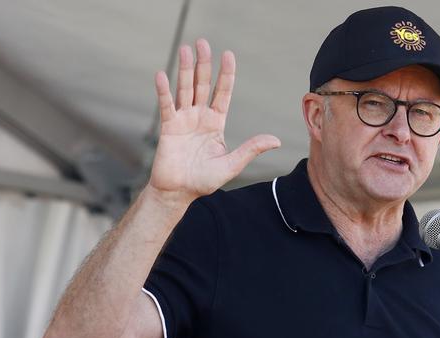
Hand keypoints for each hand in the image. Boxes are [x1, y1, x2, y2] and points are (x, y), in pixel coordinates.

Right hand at [149, 39, 280, 205]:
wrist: (180, 192)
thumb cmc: (204, 181)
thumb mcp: (232, 164)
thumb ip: (251, 149)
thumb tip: (276, 140)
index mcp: (215, 123)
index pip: (222, 93)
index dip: (226, 75)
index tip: (228, 55)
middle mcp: (199, 117)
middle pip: (202, 85)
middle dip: (203, 64)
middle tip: (203, 42)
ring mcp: (183, 120)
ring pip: (184, 89)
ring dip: (185, 70)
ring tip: (186, 49)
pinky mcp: (168, 127)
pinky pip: (166, 105)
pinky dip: (164, 91)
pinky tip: (163, 74)